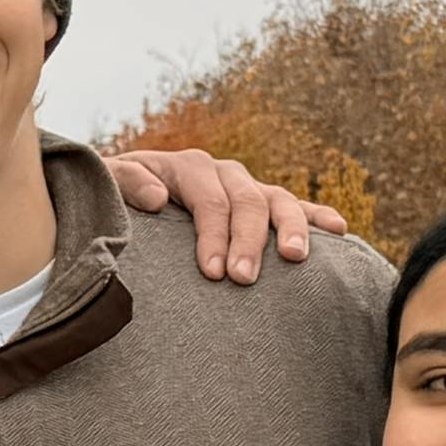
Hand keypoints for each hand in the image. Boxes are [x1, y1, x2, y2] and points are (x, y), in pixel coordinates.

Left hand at [110, 149, 340, 282]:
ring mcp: (245, 187)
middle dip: (249, 240)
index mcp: (186, 166)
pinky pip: (294, 207)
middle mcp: (222, 173)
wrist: (122, 195)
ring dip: (291, 228)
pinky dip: (317, 216)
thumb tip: (159, 197)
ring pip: (276, 201)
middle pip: (247, 201)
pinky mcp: (260, 204)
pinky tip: (339, 230)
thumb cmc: (113, 197)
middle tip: (244, 278)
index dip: (213, 234)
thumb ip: (125, 182)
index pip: (209, 199)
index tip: (213, 272)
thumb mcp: (107, 183)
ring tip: (296, 258)